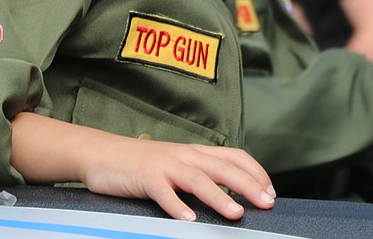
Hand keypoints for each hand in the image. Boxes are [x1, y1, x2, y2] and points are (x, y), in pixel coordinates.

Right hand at [81, 137, 276, 221]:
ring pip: (198, 179)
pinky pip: (163, 193)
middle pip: (223, 168)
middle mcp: (185, 155)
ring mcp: (165, 165)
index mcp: (195, 152)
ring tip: (235, 213)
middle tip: (266, 203)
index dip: (256, 172)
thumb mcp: (176, 164)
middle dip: (248, 186)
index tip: (270, 191)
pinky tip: (188, 220)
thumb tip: (230, 195)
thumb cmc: (141, 164)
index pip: (235, 156)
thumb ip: (200, 175)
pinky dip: (177, 206)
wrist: (101, 152)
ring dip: (219, 197)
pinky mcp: (145, 177)